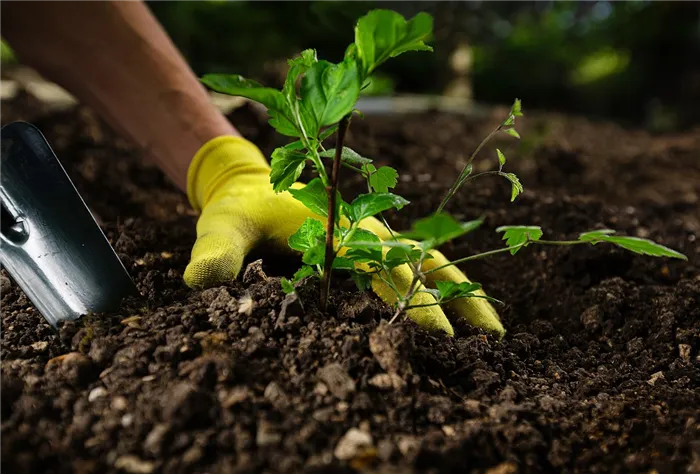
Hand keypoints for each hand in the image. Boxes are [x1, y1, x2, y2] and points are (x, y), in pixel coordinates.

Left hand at [184, 136, 504, 337]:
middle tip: (490, 342)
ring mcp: (375, 238)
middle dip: (456, 302)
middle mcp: (368, 233)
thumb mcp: (224, 226)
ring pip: (431, 263)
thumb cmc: (239, 208)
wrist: (250, 183)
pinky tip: (459, 312)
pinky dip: (443, 286)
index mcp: (341, 230)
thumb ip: (217, 252)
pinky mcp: (373, 247)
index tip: (441, 336)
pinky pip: (418, 265)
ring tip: (493, 330)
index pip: (387, 270)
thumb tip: (201, 284)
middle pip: (425, 266)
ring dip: (462, 292)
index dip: (415, 302)